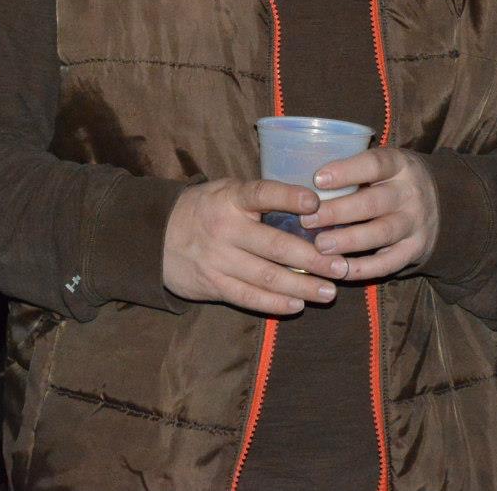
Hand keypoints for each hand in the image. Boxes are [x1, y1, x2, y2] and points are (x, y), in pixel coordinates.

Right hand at [162, 178, 348, 313]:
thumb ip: (260, 198)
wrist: (155, 238)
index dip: (289, 198)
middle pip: (274, 245)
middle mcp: (225, 228)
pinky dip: (275, 302)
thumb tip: (311, 204)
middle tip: (341, 267)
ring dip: (302, 286)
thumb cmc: (204, 210)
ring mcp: (218, 259)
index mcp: (230, 198)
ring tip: (329, 292)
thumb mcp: (225, 191)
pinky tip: (298, 305)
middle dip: (312, 258)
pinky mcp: (213, 285)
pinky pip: (249, 297)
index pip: (262, 194)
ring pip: (266, 276)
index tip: (316, 204)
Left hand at [304, 148, 439, 281]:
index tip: (317, 179)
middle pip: (373, 202)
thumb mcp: (383, 165)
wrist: (442, 204)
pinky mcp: (414, 250)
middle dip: (338, 211)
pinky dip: (363, 269)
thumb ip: (353, 170)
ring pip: (381, 233)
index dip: (346, 172)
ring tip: (320, 245)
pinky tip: (339, 270)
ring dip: (349, 240)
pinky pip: (388, 262)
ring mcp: (415, 223)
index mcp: (399, 164)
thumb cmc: (393, 180)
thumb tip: (303, 180)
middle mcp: (410, 193)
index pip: (374, 164)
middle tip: (307, 219)